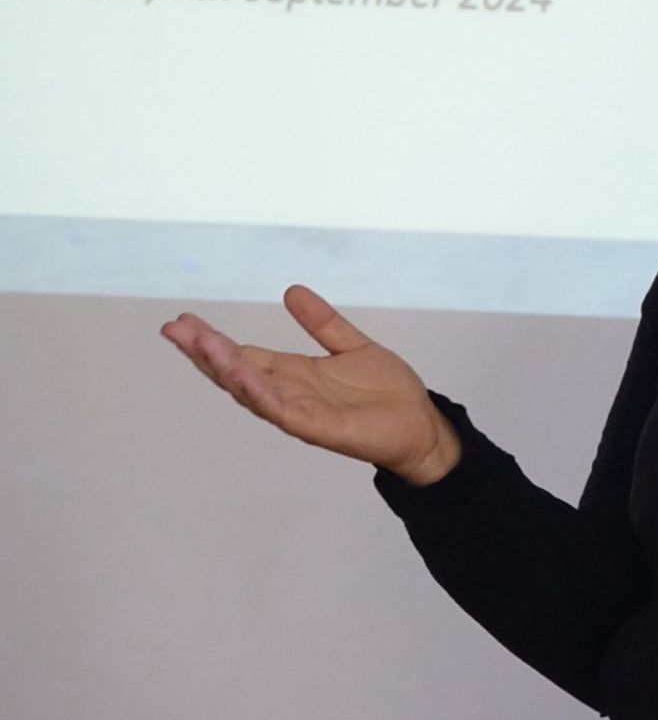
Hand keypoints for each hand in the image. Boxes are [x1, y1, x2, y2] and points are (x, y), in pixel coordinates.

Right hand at [159, 284, 460, 484]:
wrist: (422, 424)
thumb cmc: (387, 393)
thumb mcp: (352, 346)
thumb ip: (322, 322)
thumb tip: (291, 291)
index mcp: (294, 373)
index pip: (243, 355)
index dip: (212, 340)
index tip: (182, 322)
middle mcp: (289, 393)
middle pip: (236, 371)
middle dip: (204, 351)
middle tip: (173, 329)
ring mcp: (300, 411)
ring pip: (251, 391)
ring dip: (224, 369)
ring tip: (199, 345)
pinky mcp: (317, 428)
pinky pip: (281, 411)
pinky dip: (260, 393)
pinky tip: (243, 375)